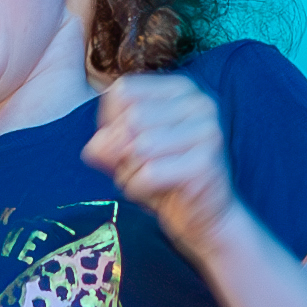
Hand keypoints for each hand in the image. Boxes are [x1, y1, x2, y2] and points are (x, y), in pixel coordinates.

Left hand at [84, 70, 231, 247]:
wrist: (203, 218)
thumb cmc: (162, 177)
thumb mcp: (124, 151)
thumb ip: (105, 141)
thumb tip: (98, 146)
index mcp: (181, 88)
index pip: (122, 92)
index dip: (110, 124)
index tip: (126, 145)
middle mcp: (200, 103)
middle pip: (131, 119)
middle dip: (121, 153)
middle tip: (138, 170)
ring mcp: (208, 131)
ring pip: (139, 147)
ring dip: (130, 173)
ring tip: (147, 181)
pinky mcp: (206, 163)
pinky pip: (149, 173)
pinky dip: (139, 189)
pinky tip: (156, 193)